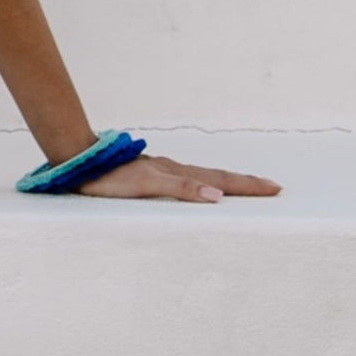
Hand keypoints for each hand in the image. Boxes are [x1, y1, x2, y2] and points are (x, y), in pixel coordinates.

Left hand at [75, 154, 280, 203]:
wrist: (80, 160)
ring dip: (228, 182)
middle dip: (246, 183)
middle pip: (218, 176)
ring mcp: (163, 170)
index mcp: (178, 173)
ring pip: (203, 175)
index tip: (274, 188)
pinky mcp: (150, 174)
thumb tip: (217, 195)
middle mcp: (174, 170)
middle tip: (273, 187)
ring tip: (246, 186)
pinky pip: (186, 178)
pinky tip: (199, 187)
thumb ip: (181, 188)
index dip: (247, 186)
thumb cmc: (110, 177)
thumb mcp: (147, 185)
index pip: (221, 180)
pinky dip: (204, 183)